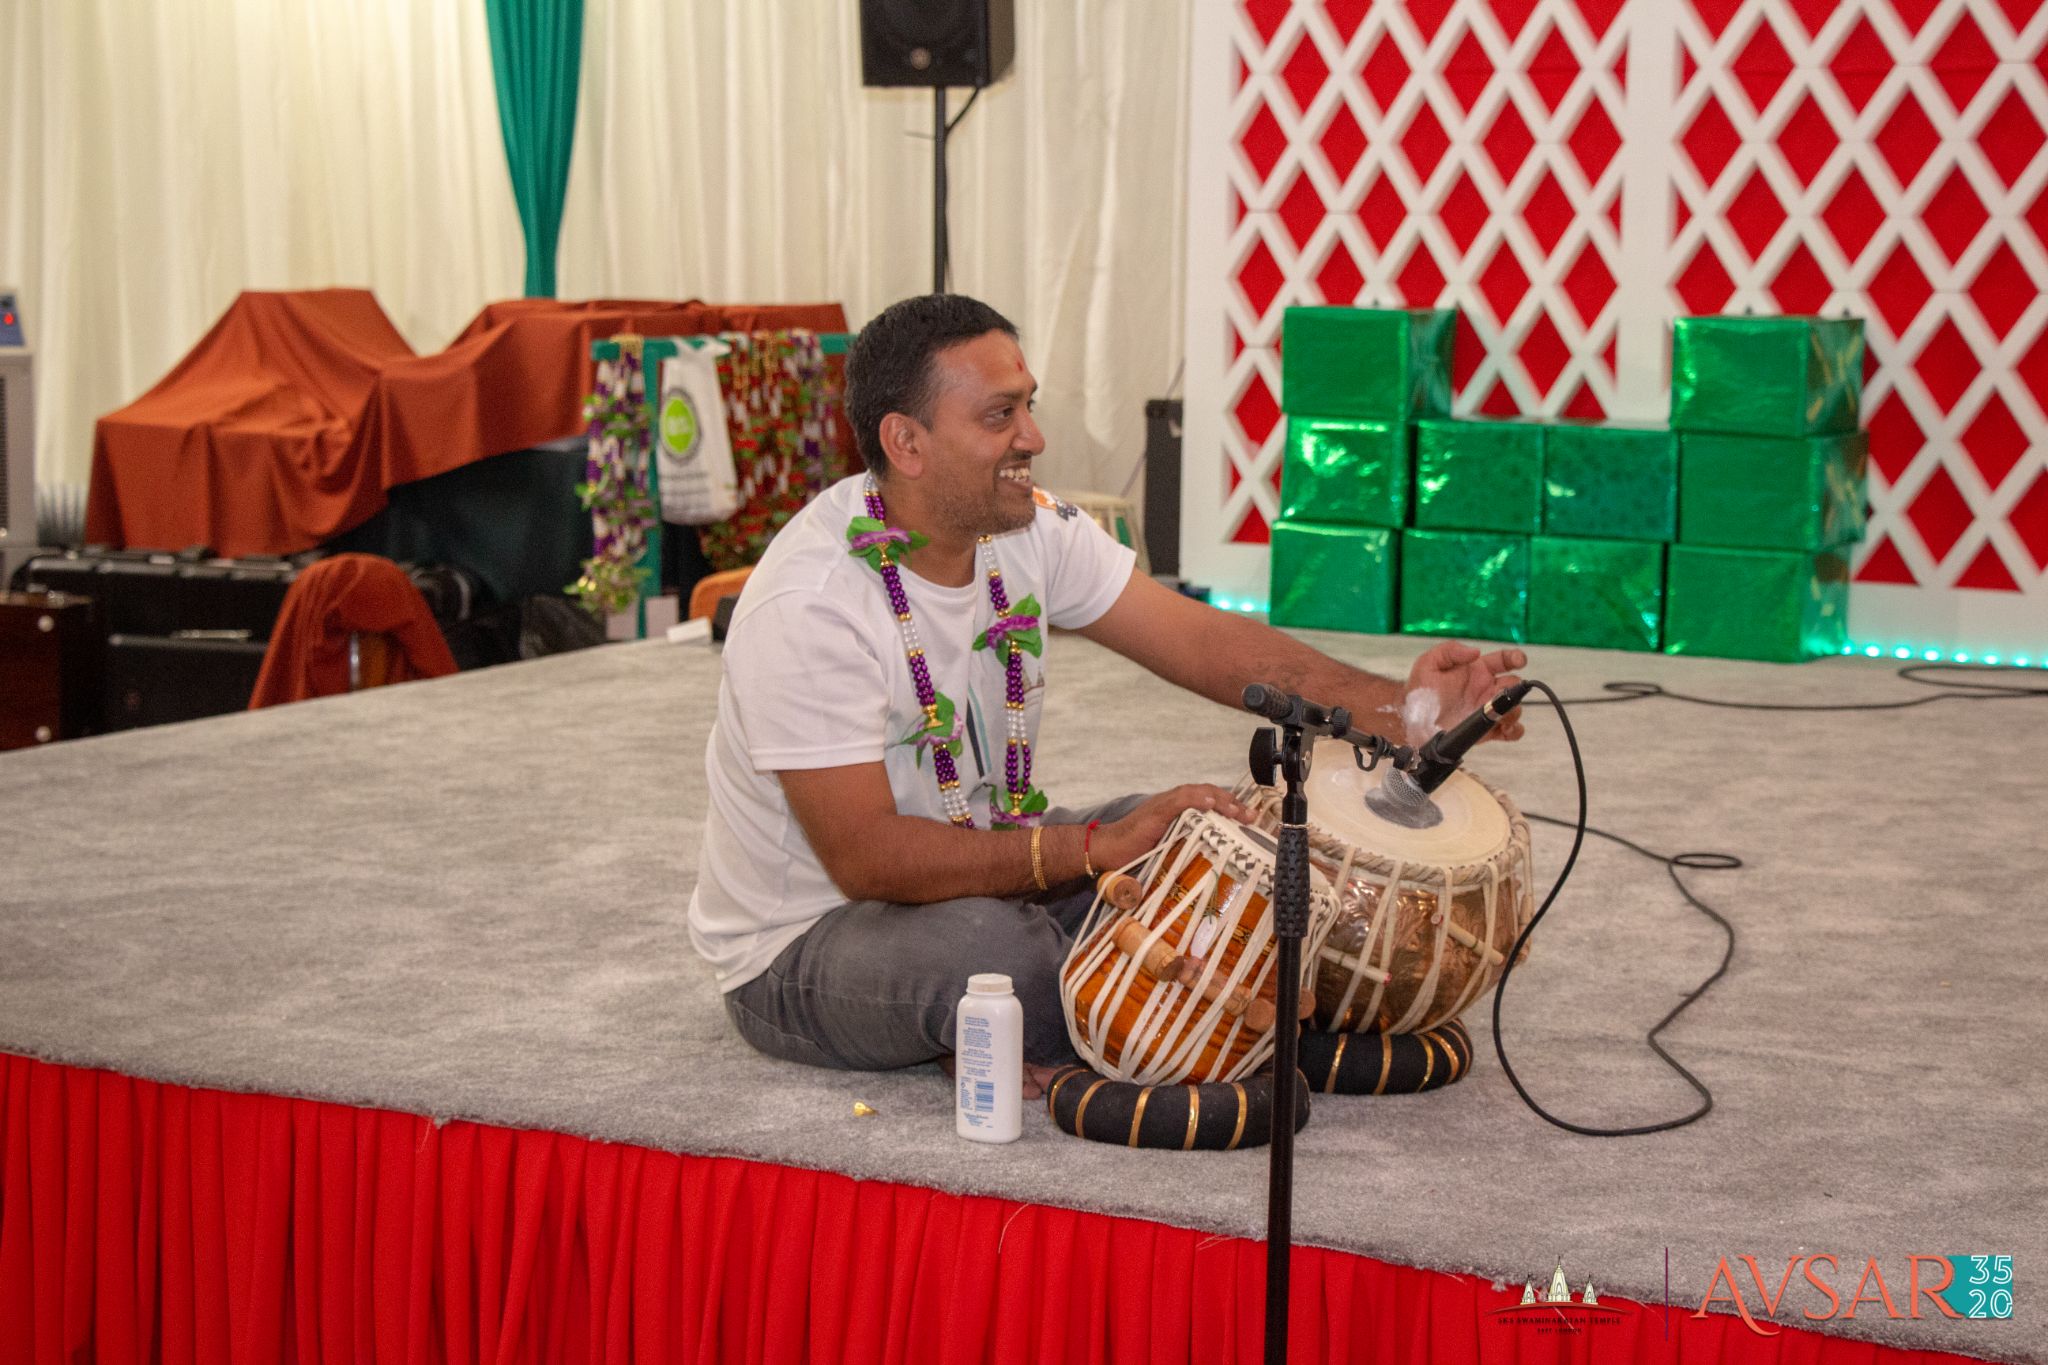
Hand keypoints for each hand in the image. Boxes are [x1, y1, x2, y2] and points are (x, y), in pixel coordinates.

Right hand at [1094, 784, 1253, 870]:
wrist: (1106, 851)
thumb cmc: (1134, 854)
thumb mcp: (1167, 852)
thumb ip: (1186, 850)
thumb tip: (1212, 864)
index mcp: (1178, 811)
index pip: (1210, 802)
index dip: (1231, 807)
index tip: (1250, 819)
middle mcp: (1173, 803)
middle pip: (1209, 794)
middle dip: (1232, 803)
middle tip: (1251, 817)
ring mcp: (1164, 805)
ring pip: (1197, 793)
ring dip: (1220, 800)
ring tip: (1238, 811)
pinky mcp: (1155, 812)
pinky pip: (1178, 800)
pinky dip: (1196, 799)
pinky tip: (1210, 802)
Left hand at [1404, 641, 1528, 744]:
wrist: (1411, 719)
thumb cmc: (1420, 690)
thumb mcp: (1429, 662)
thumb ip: (1450, 650)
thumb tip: (1475, 652)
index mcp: (1477, 670)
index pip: (1503, 660)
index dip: (1515, 658)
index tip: (1519, 661)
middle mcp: (1486, 689)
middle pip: (1514, 686)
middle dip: (1515, 690)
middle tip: (1500, 696)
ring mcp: (1487, 710)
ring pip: (1515, 708)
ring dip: (1514, 711)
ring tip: (1500, 716)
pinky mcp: (1486, 730)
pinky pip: (1511, 731)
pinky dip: (1514, 730)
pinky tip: (1503, 729)